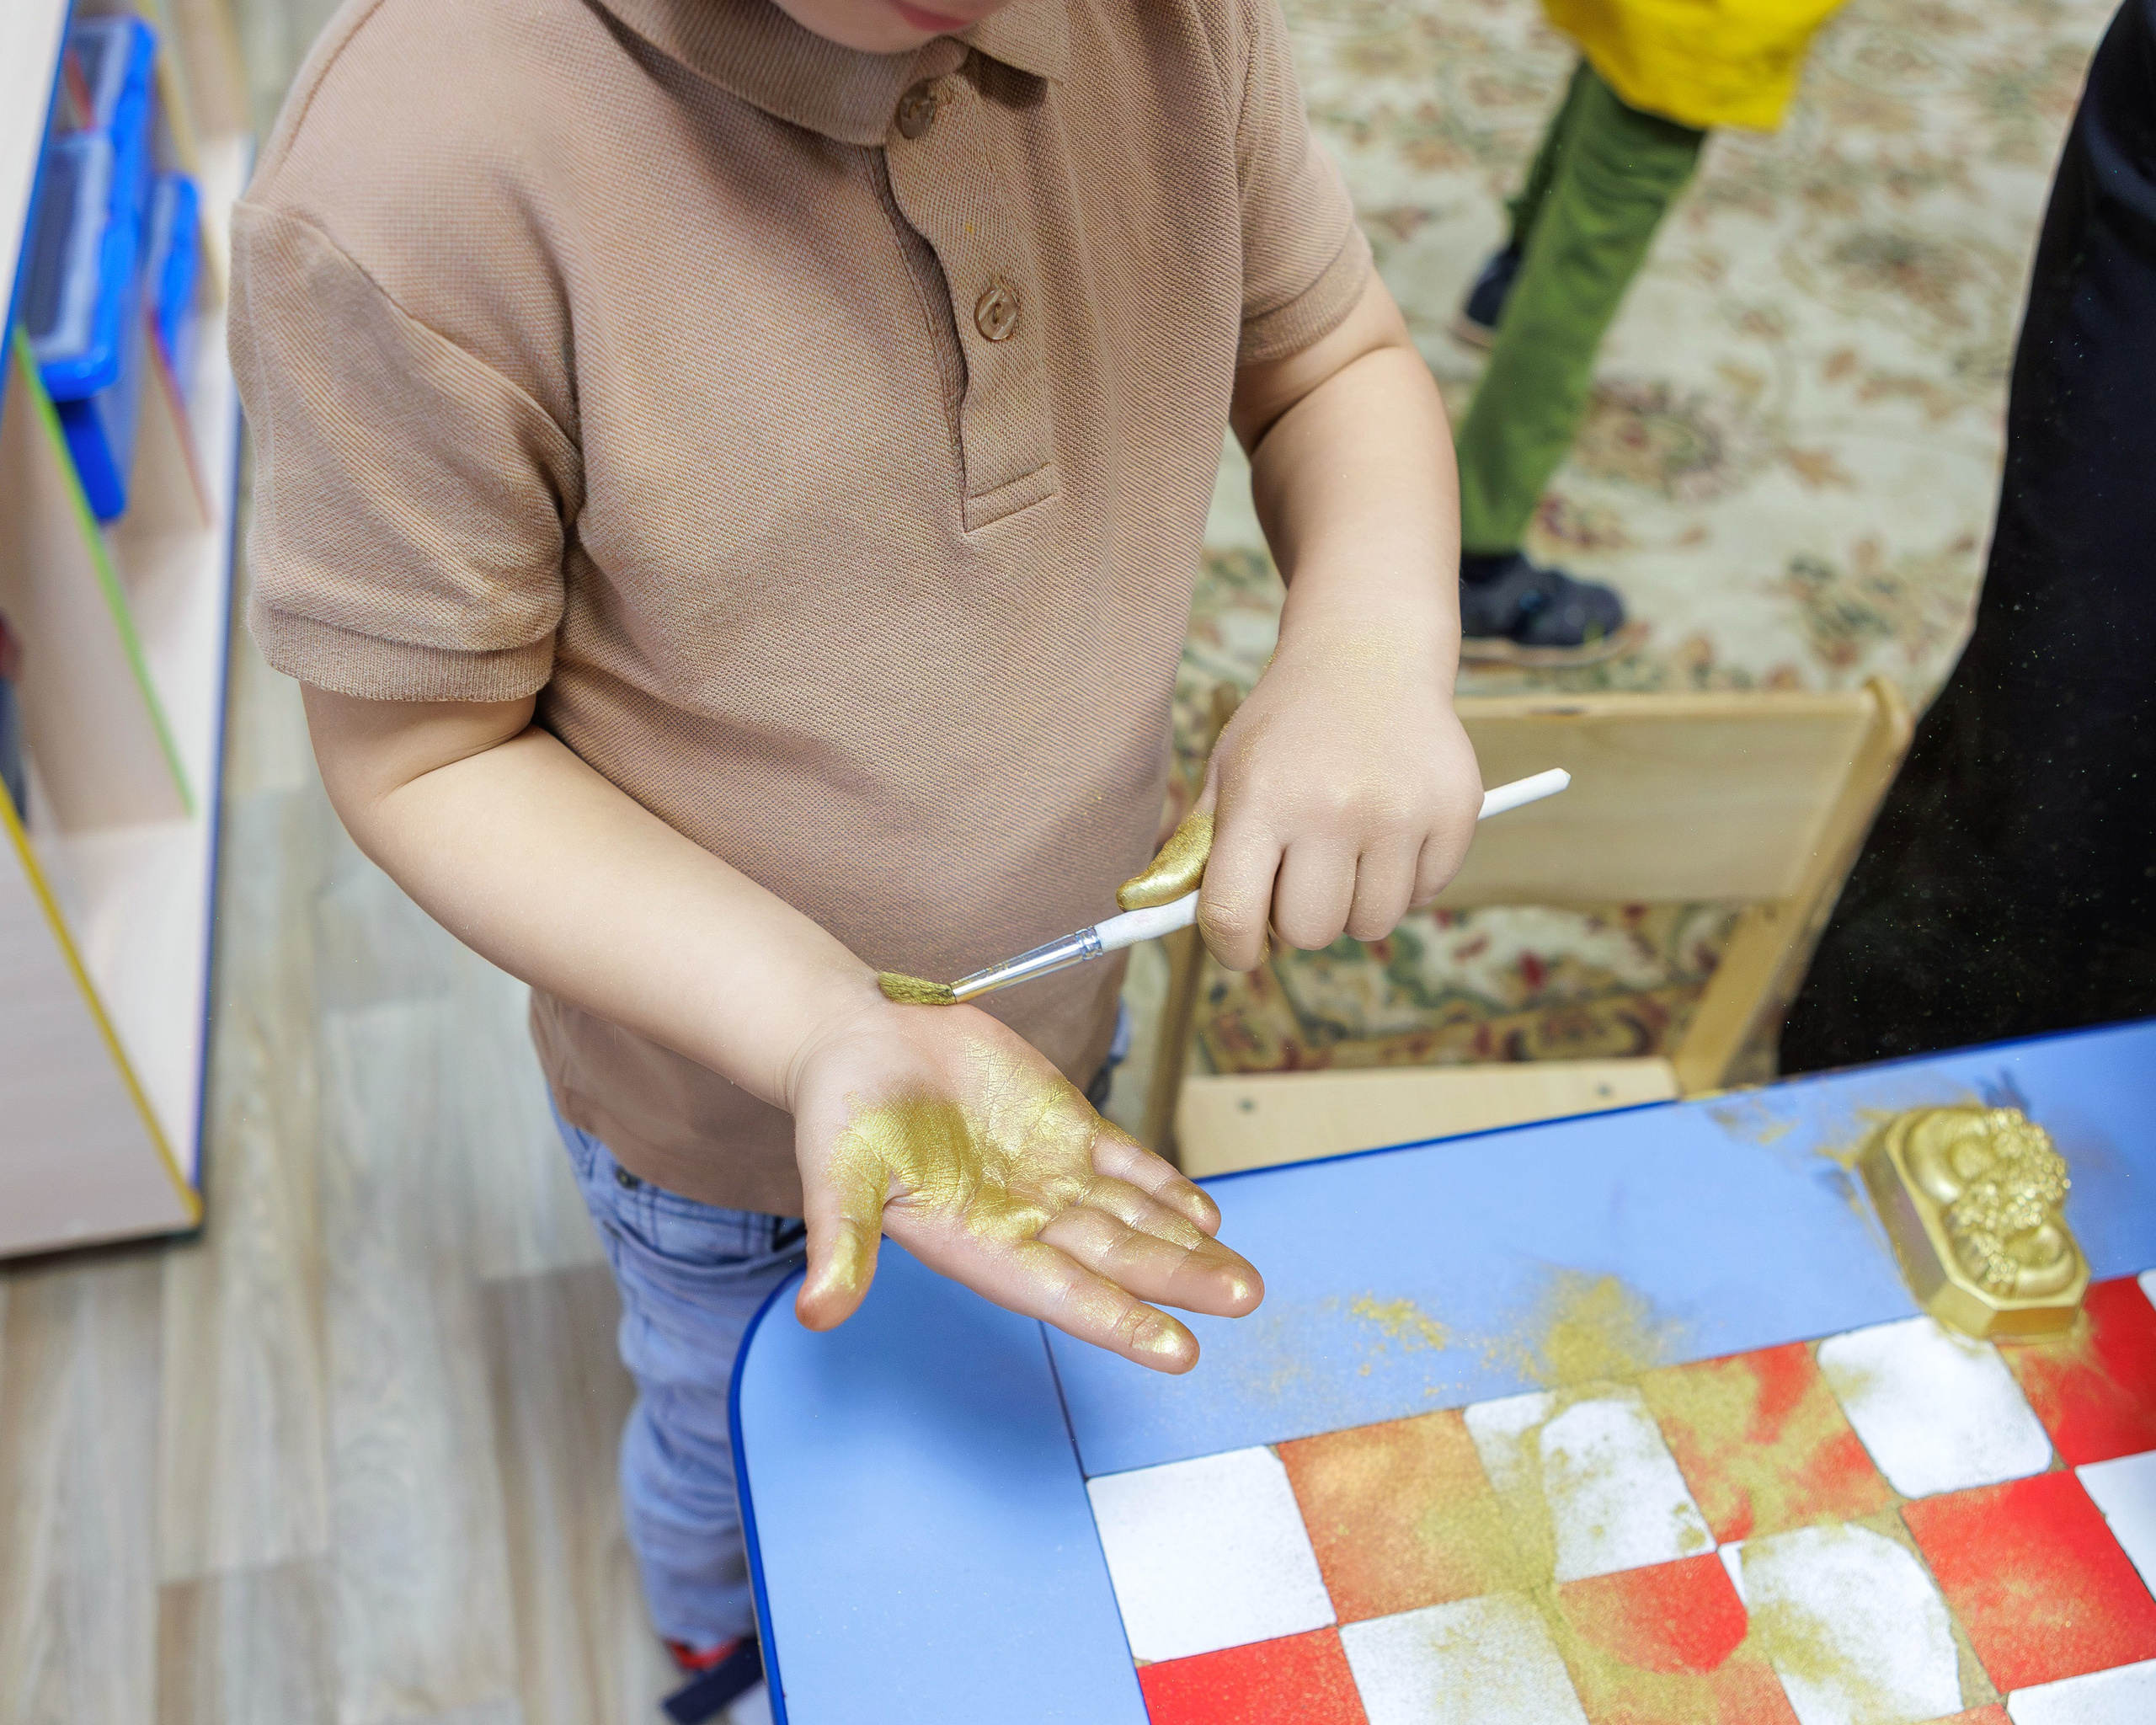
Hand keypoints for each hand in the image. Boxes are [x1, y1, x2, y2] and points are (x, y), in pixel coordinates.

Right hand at [785, 991, 1263, 1370]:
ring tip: (1241, 1277)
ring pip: (1131, 1218)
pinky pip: (1125, 1163)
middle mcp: (1022, 1219)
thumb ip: (840, 1242)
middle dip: (1180, 1280)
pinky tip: (1206, 1212)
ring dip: (1187, 1245)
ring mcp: (1048, 1173)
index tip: (1180, 1351)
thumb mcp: (835, 1173)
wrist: (858, 1037)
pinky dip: (1165, 1187)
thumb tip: (819, 1313)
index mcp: (975, 1243)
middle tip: (1245, 1298)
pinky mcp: (1063, 1126)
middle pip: (1115, 1259)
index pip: (1061, 1291)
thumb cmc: (840, 1108)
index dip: (1120, 1321)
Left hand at [1193, 620, 1482, 969]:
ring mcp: (1401, 812)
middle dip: (1297, 918)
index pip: (1235, 915)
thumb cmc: (1287, 724)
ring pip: (1371, 925)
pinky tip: (1390, 832)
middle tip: (1300, 876)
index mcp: (1263, 799)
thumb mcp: (1228, 769)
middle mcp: (1333, 808)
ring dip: (1354, 904)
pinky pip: (1424, 896)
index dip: (1233, 950)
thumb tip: (1174, 920)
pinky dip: (1404, 881)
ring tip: (1346, 851)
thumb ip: (1201, 848)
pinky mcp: (1455, 811)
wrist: (1369, 652)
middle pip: (1309, 932)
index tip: (1242, 949)